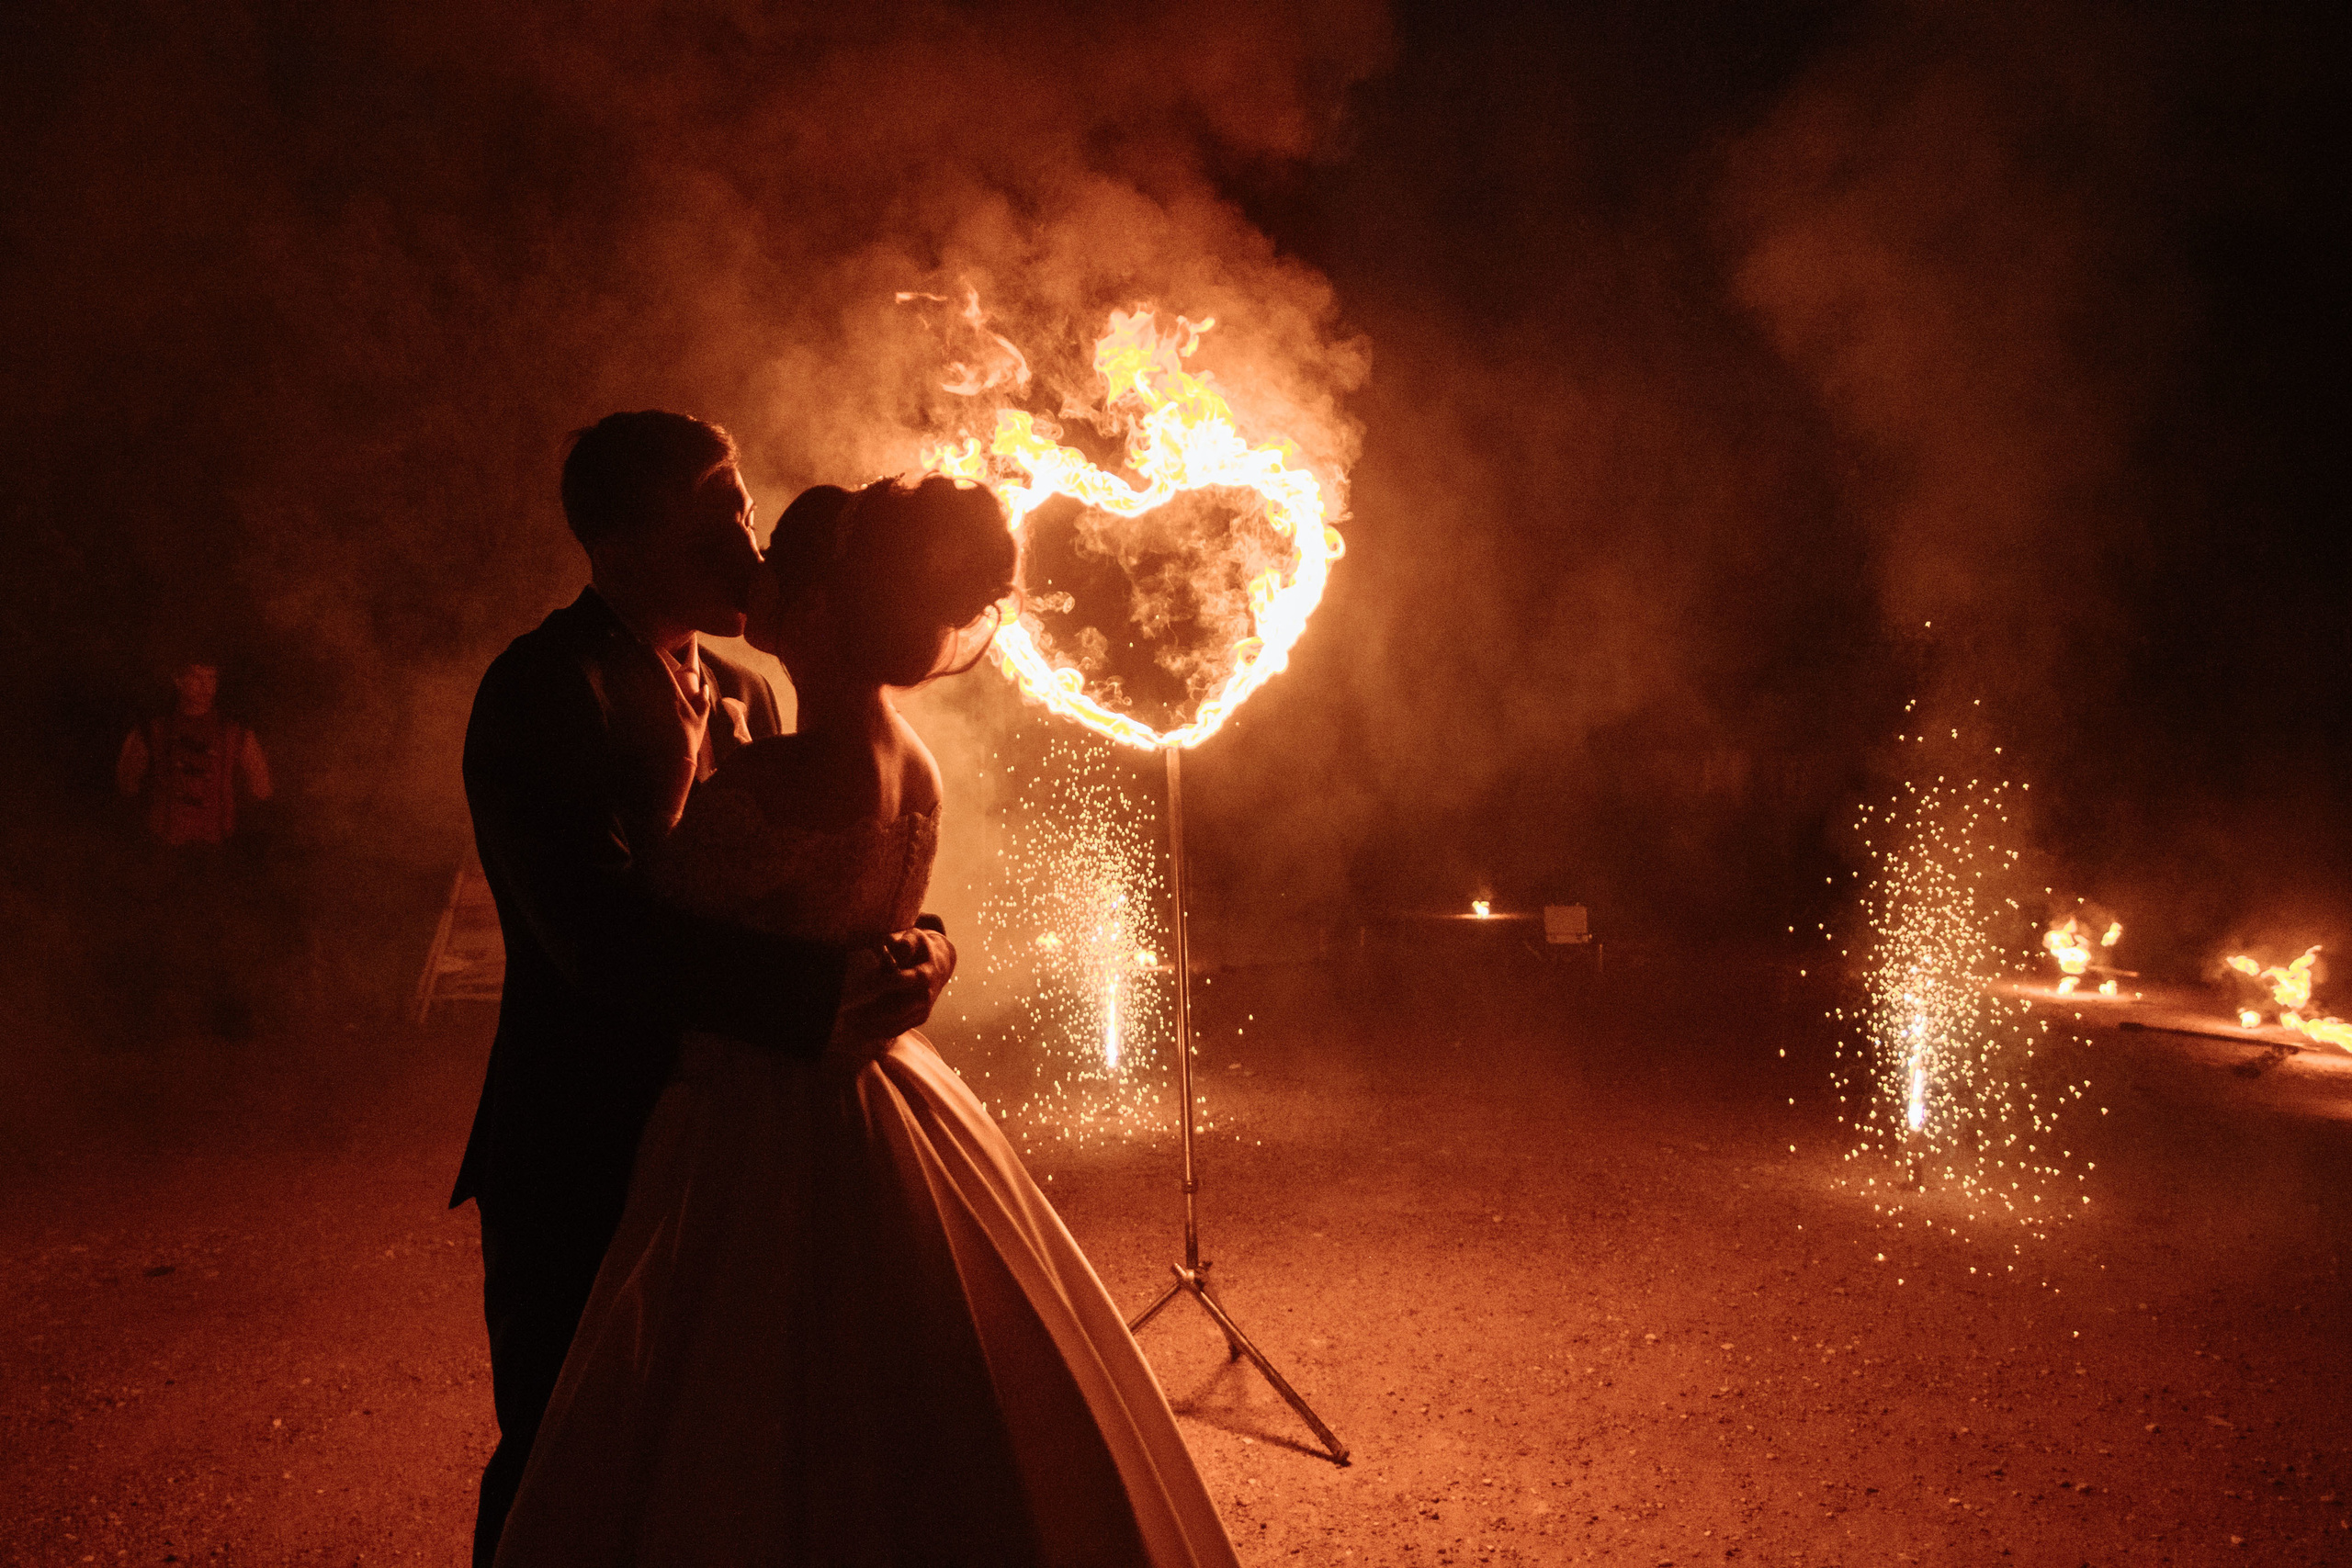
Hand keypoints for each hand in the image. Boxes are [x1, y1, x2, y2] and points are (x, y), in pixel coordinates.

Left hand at [834, 926, 955, 1044]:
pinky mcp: (918, 1019)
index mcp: (924, 975)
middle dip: (870, 1013)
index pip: (899, 981)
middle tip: (845, 1013)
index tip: (857, 985)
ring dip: (870, 1026)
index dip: (878, 983)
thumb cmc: (919, 948)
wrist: (939, 966)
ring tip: (847, 1022)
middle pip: (896, 1009)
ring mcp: (923, 1010)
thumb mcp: (915, 937)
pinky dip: (878, 1032)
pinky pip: (897, 1030)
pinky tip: (859, 1029)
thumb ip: (904, 941)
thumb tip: (892, 943)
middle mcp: (925, 996)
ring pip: (895, 1024)